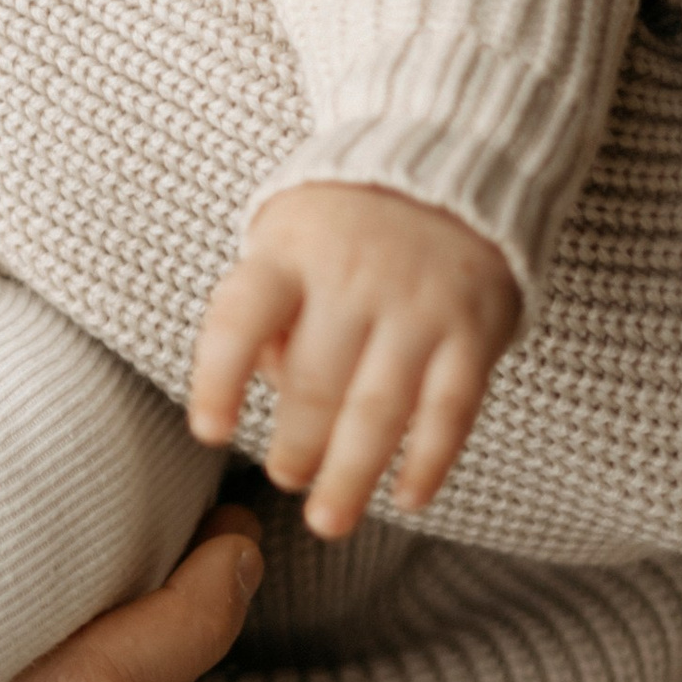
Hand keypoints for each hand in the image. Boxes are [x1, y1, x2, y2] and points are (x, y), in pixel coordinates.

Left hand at [190, 181, 520, 537]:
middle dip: (296, 444)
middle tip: (284, 478)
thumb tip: (261, 386)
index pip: (239, 319)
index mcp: (289, 253)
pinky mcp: (473, 328)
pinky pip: (450, 408)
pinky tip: (406, 497)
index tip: (208, 432)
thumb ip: (266, 308)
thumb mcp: (284, 239)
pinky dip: (428, 460)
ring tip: (328, 518)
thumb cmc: (343, 222)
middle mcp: (353, 278)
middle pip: (315, 381)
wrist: (450, 162)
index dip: (218, 379)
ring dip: (352, 473)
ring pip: (379, 407)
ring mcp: (418, 304)